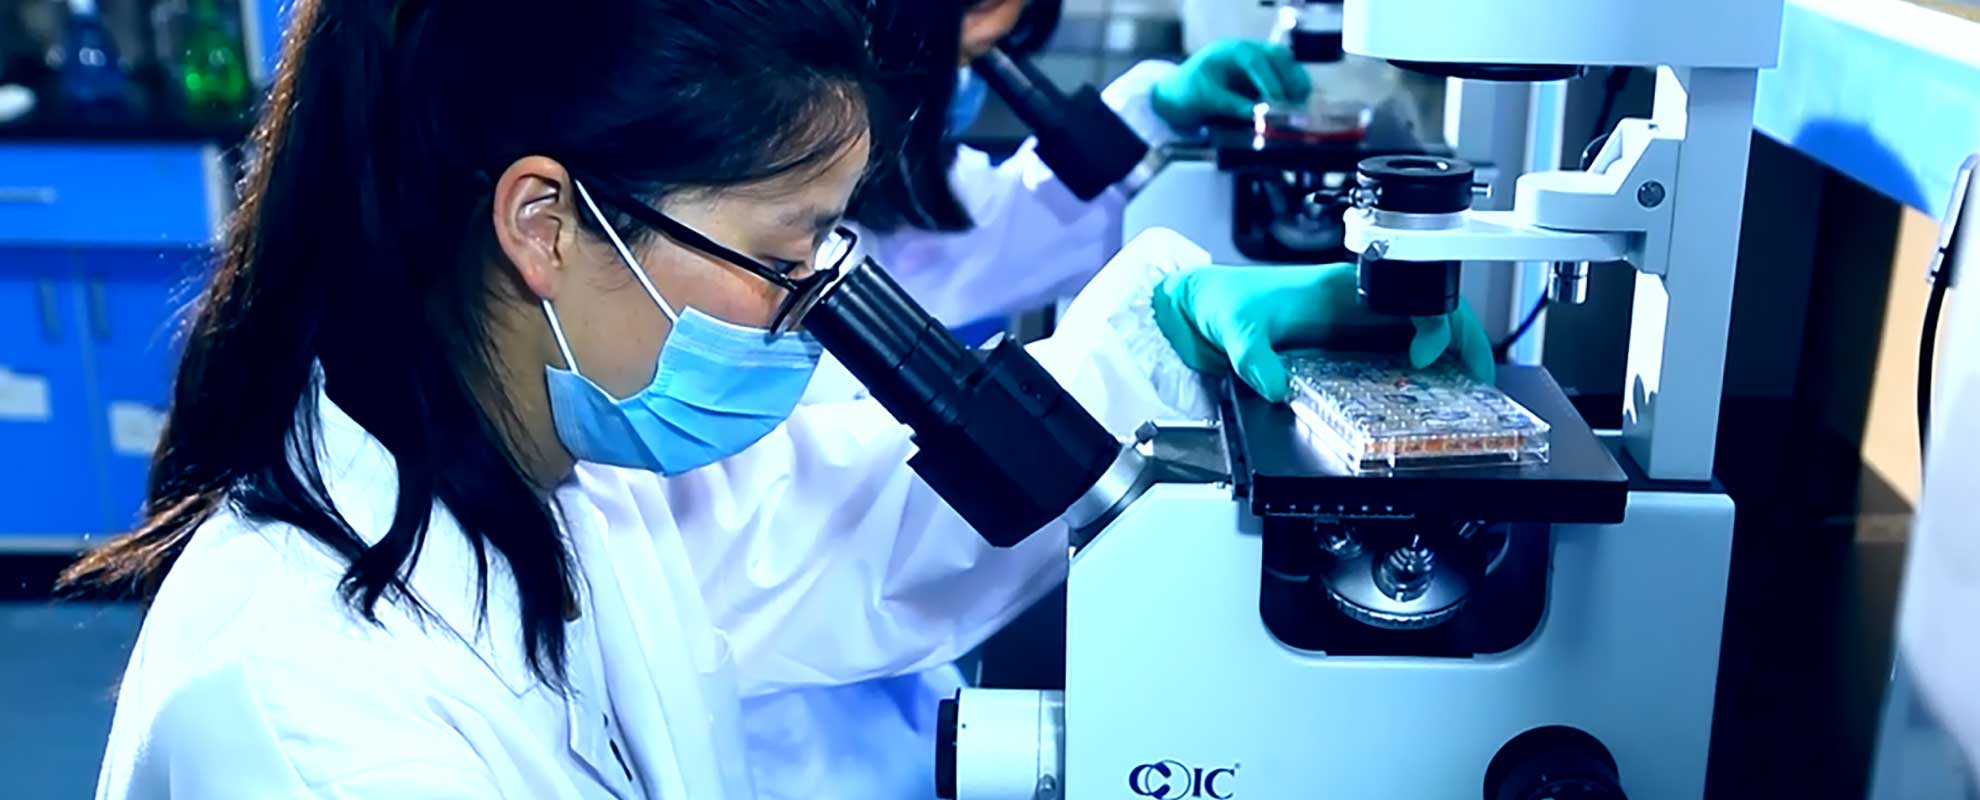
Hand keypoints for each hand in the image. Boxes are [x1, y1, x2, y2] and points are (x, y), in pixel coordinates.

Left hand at [1151, 264, 1495, 401]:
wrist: (1199, 307)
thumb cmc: (1222, 303)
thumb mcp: (1236, 332)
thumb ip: (1256, 360)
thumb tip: (1277, 388)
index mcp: (1342, 288)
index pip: (1414, 295)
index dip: (1436, 323)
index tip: (1428, 357)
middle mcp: (1356, 303)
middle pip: (1431, 313)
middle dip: (1465, 343)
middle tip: (1481, 381)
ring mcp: (1354, 324)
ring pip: (1420, 334)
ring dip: (1449, 359)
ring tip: (1467, 392)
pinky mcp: (1344, 345)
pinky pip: (1395, 355)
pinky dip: (1420, 372)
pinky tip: (1425, 396)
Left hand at [1152, 40, 1312, 130]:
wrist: (1175, 97)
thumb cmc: (1185, 93)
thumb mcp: (1204, 100)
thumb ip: (1232, 105)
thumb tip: (1260, 115)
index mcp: (1229, 51)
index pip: (1254, 59)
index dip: (1268, 80)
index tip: (1277, 101)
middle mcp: (1246, 52)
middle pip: (1277, 56)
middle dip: (1289, 78)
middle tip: (1296, 102)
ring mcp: (1255, 64)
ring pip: (1284, 65)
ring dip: (1295, 83)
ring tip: (1299, 106)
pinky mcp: (1260, 78)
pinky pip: (1282, 78)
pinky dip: (1291, 89)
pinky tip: (1295, 106)